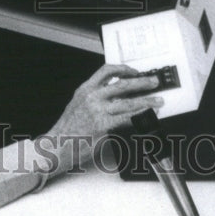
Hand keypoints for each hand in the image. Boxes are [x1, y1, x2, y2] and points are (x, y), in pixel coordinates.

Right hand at [45, 63, 163, 143]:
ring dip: (146, 101)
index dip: (123, 69)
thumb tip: (115, 99)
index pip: (106, 70)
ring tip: (158, 101)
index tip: (134, 71)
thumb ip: (94, 100)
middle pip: (122, 84)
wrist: (56, 146)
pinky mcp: (102, 125)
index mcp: (85, 89)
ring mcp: (97, 110)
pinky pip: (126, 119)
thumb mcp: (78, 106)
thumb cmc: (67, 130)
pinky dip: (140, 116)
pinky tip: (148, 116)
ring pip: (128, 102)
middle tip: (153, 82)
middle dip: (141, 83)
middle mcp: (92, 96)